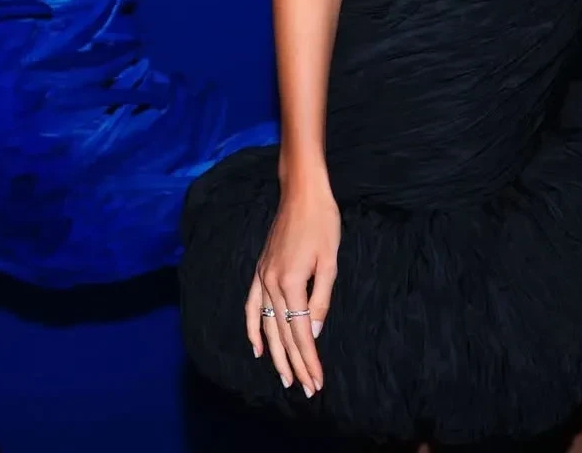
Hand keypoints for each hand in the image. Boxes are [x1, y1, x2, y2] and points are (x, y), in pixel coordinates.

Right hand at [246, 178, 339, 398]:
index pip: (300, 331)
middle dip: (295, 364)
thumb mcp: (330, 260)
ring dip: (275, 355)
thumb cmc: (322, 222)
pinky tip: (257, 348)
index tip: (317, 381)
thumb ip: (321, 298)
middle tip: (307, 389)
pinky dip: (252, 329)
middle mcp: (271, 283)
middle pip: (283, 334)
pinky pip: (251, 306)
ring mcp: (262, 277)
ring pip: (266, 325)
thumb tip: (313, 332)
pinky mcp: (259, 270)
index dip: (309, 359)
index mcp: (291, 282)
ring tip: (285, 378)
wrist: (301, 193)